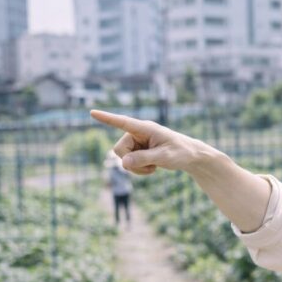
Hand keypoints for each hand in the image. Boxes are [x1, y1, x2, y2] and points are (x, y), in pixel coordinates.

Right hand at [90, 110, 223, 175]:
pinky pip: (128, 163)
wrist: (189, 156)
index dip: (107, 118)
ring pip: (122, 158)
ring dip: (136, 167)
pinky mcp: (138, 150)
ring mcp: (137, 142)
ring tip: (154, 166)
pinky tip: (152, 167)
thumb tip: (123, 163)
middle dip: (131, 161)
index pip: (123, 122)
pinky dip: (138, 169)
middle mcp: (138, 133)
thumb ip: (143, 159)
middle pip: (119, 149)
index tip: (92, 112)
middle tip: (151, 166)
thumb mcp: (164, 157)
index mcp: (145, 128)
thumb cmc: (180, 153)